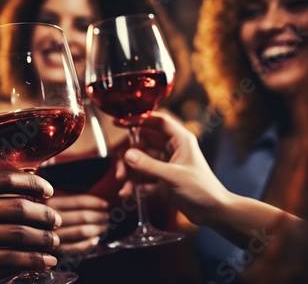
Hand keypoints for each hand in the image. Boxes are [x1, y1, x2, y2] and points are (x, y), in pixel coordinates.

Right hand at [0, 171, 61, 283]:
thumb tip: (26, 184)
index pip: (5, 178)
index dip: (34, 184)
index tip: (50, 192)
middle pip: (16, 207)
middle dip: (44, 215)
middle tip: (57, 221)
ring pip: (14, 233)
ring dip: (42, 239)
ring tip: (54, 242)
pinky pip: (5, 259)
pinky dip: (31, 260)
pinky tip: (44, 261)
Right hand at [46, 195, 108, 252]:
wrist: (23, 243)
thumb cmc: (40, 221)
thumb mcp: (49, 206)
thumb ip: (67, 204)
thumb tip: (96, 204)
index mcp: (50, 204)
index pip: (78, 201)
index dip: (95, 202)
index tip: (106, 204)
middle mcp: (50, 219)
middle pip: (82, 216)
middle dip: (99, 216)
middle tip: (107, 217)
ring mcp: (52, 236)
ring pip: (82, 231)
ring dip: (97, 229)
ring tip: (104, 227)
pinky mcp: (54, 252)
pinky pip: (77, 248)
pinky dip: (89, 244)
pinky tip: (95, 240)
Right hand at [117, 111, 230, 226]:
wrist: (213, 213)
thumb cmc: (203, 190)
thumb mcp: (173, 175)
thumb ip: (149, 165)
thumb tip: (127, 155)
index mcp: (180, 140)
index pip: (158, 122)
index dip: (139, 119)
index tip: (121, 122)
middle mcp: (172, 150)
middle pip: (143, 142)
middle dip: (129, 153)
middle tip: (119, 164)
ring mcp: (166, 166)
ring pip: (140, 161)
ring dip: (129, 171)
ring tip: (122, 182)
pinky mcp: (162, 181)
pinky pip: (143, 178)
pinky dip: (134, 184)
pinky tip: (127, 192)